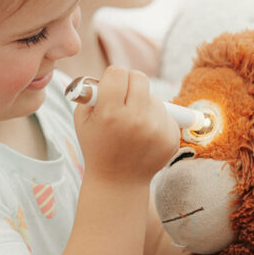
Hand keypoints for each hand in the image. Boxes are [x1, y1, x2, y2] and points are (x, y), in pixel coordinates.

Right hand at [73, 66, 178, 183]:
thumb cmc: (97, 146)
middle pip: (139, 78)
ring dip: (144, 104)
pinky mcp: (171, 137)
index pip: (118, 72)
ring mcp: (156, 130)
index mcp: (110, 113)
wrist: (118, 182)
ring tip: (133, 124)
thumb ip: (90, 93)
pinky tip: (145, 136)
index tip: (111, 87)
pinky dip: (156, 119)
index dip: (112, 78)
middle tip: (124, 98)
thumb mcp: (82, 120)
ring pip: (154, 97)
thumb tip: (107, 74)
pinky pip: (166, 113)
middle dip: (130, 84)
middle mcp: (135, 120)